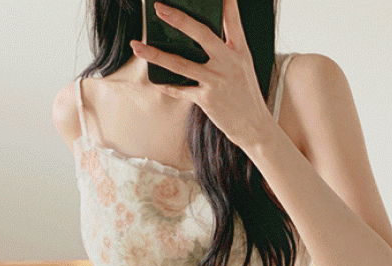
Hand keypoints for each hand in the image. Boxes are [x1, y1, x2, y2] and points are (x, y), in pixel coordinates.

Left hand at [130, 0, 272, 148]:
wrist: (254, 126)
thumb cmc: (247, 96)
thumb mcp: (244, 67)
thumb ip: (228, 49)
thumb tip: (206, 36)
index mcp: (240, 51)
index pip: (232, 20)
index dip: (225, 2)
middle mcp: (228, 63)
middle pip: (201, 34)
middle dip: (178, 19)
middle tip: (159, 8)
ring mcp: (216, 81)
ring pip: (181, 64)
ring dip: (156, 54)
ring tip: (138, 46)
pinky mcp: (206, 99)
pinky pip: (181, 90)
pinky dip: (167, 86)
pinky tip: (155, 81)